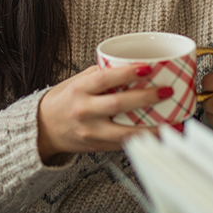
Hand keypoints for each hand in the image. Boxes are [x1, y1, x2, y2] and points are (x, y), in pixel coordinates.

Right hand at [37, 64, 170, 163]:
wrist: (42, 128)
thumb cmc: (62, 102)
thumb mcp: (76, 82)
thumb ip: (101, 75)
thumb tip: (131, 65)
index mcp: (80, 89)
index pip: (105, 79)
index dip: (127, 73)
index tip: (148, 68)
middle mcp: (84, 111)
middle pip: (118, 104)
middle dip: (146, 98)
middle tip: (166, 91)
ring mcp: (91, 131)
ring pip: (125, 131)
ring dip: (151, 127)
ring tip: (170, 121)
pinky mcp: (97, 146)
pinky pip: (123, 144)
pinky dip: (142, 140)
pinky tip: (157, 136)